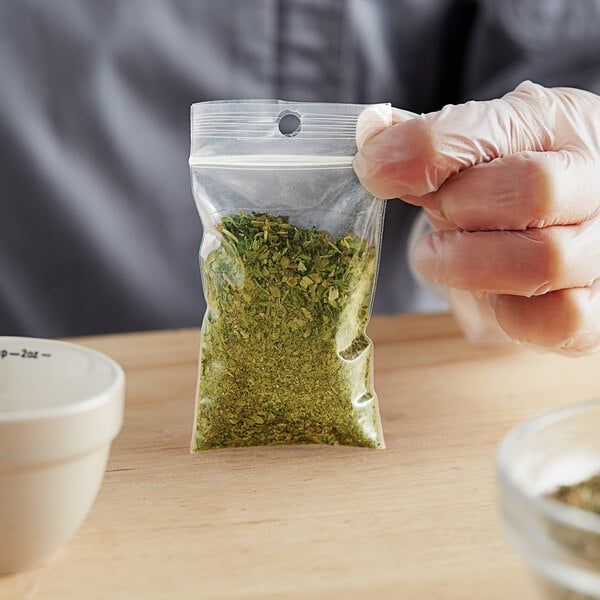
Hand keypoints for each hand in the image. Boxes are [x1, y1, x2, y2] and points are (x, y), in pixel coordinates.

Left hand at [354, 81, 599, 354]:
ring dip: (471, 265)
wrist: (557, 216)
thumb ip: (427, 142)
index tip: (374, 169)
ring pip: (545, 260)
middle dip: (460, 209)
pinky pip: (561, 319)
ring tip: (441, 257)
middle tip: (437, 215)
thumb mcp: (472, 146)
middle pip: (533, 191)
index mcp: (554, 123)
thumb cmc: (506, 177)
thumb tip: (372, 134)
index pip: (486, 131)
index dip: (421, 151)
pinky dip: (513, 314)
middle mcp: (594, 178)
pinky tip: (494, 296)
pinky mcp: (599, 305)